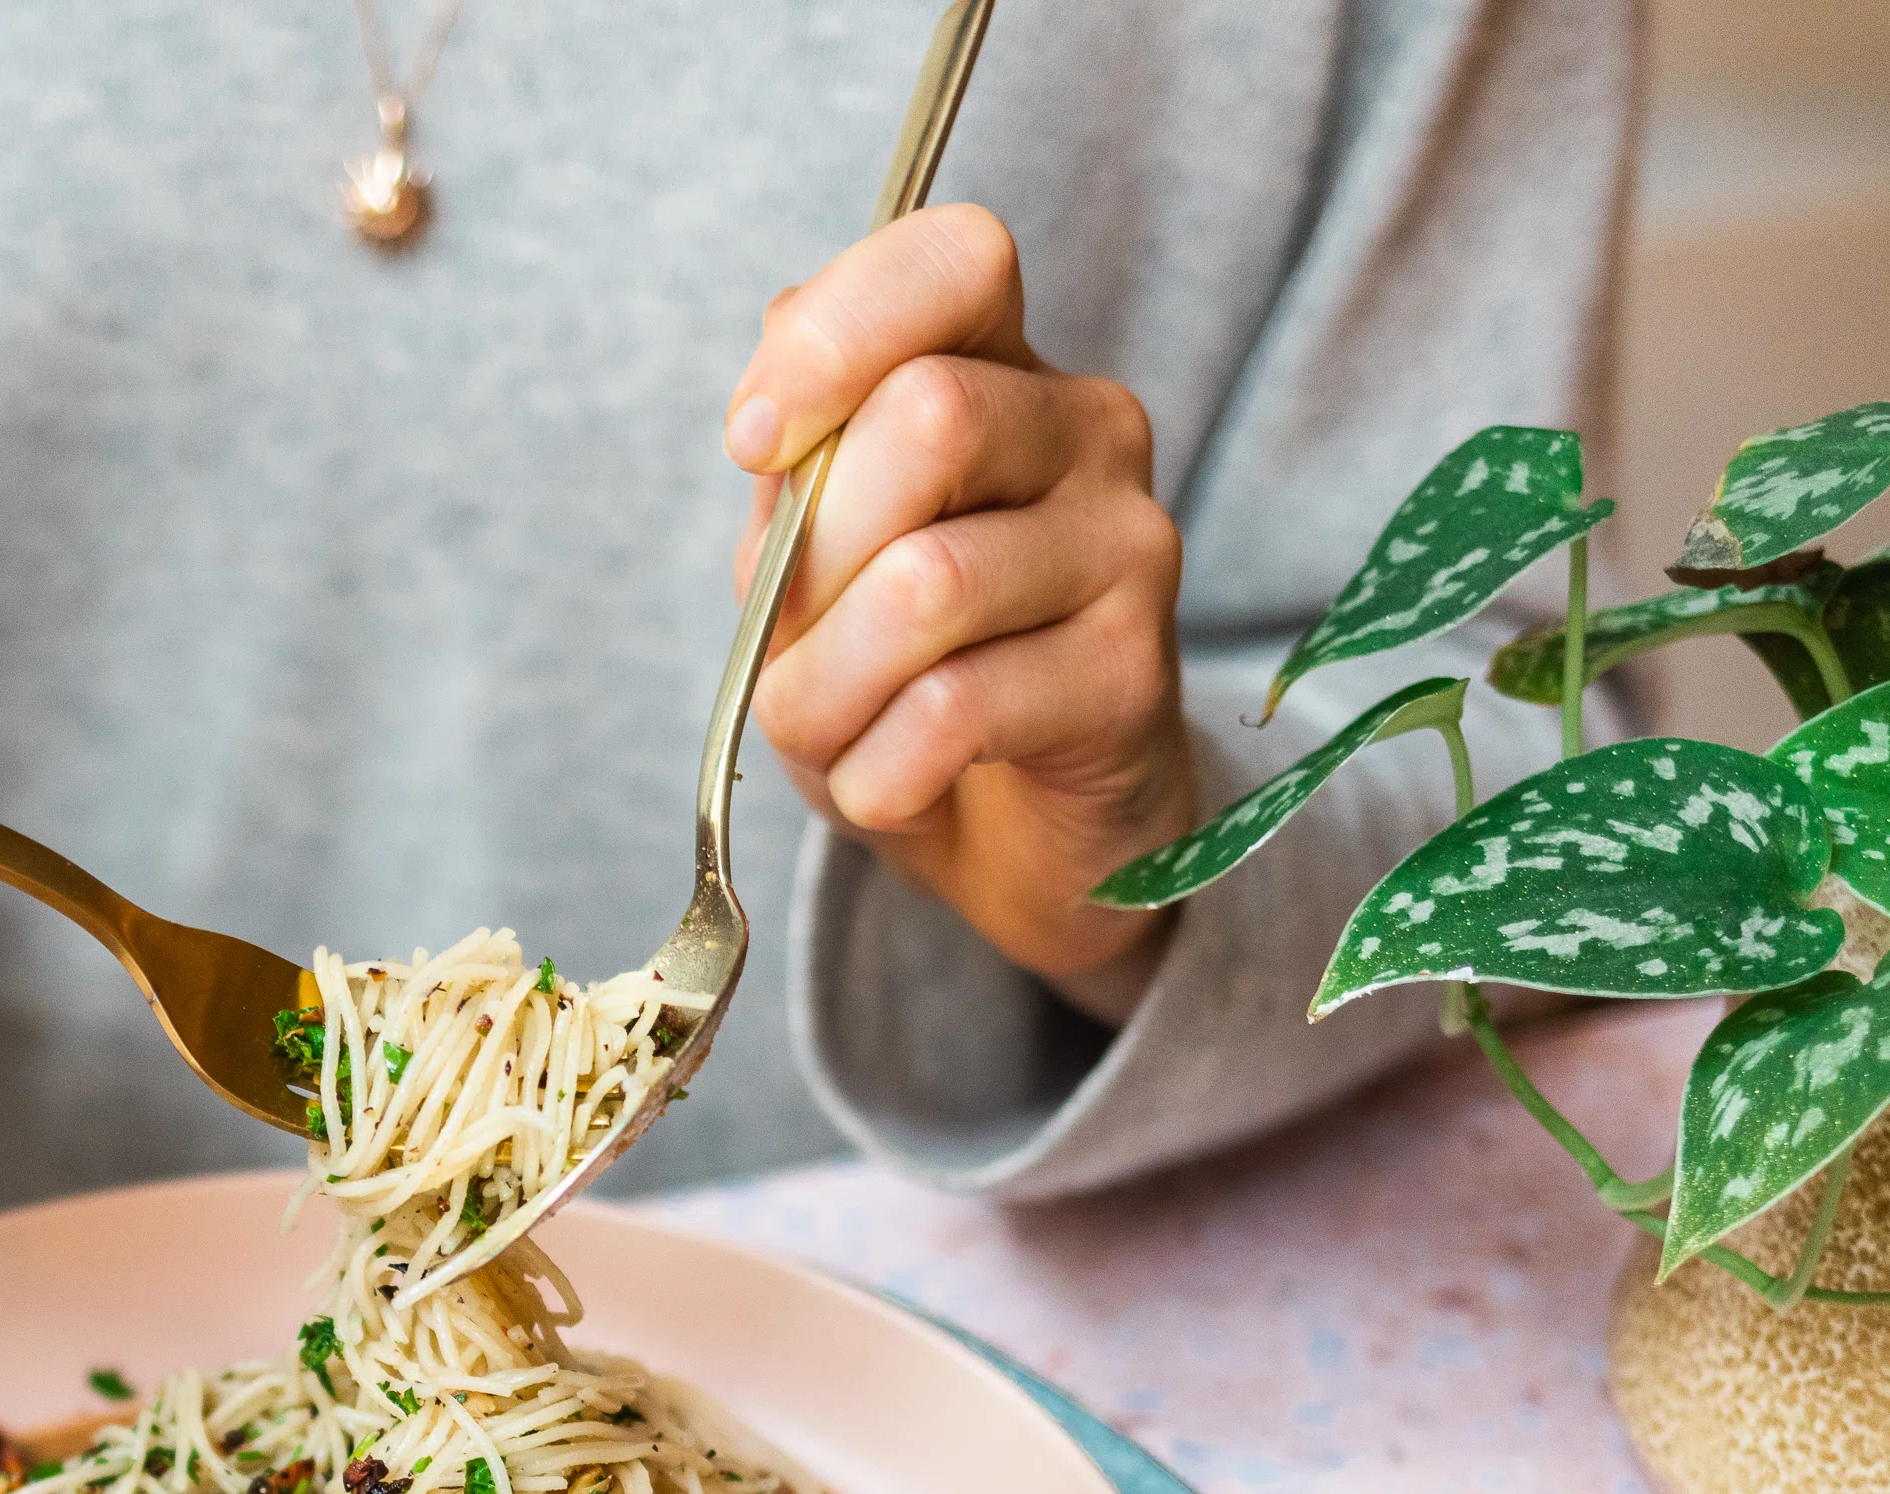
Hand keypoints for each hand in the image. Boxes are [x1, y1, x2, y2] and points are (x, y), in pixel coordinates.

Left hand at [726, 205, 1192, 1014]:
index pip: (953, 256)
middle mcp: (1087, 429)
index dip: (832, 336)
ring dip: (824, 691)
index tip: (753, 444)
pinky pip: (957, 709)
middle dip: (814, 558)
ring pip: (928, 583)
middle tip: (793, 646)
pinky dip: (877, 771)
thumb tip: (772, 420)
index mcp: (999, 366)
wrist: (1024, 842)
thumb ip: (795, 477)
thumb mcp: (818, 566)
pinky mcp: (1136, 672)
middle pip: (929, 416)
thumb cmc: (906, 680)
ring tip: (826, 734)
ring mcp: (1129, 544)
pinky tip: (889, 786)